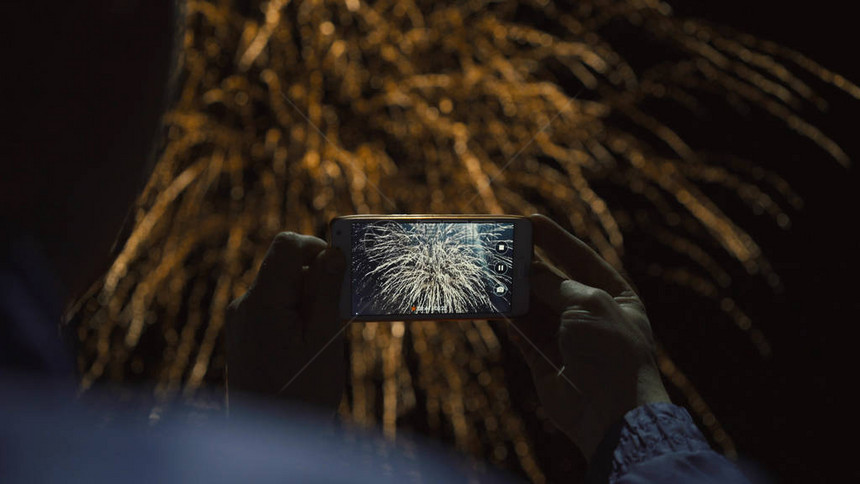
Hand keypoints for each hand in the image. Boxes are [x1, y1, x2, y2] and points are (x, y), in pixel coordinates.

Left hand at [226, 232, 346, 415]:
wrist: (269, 442)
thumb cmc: (300, 395)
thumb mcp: (324, 339)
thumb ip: (327, 291)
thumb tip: (334, 251)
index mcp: (262, 301)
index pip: (287, 245)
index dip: (317, 247)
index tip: (341, 272)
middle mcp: (245, 305)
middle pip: (286, 267)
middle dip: (317, 280)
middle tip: (339, 312)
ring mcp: (241, 321)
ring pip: (282, 289)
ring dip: (309, 300)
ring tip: (324, 336)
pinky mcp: (244, 335)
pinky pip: (274, 308)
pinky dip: (296, 316)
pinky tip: (310, 346)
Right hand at [509, 214, 669, 459]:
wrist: (612, 412)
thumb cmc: (611, 351)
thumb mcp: (586, 304)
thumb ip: (552, 283)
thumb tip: (525, 267)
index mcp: (614, 295)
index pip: (580, 258)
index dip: (554, 238)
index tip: (528, 219)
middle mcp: (590, 314)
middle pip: (551, 281)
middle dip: (526, 265)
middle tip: (498, 245)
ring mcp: (566, 338)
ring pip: (532, 307)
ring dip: (511, 291)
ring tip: (486, 270)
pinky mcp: (544, 361)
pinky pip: (521, 334)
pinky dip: (506, 319)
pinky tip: (489, 302)